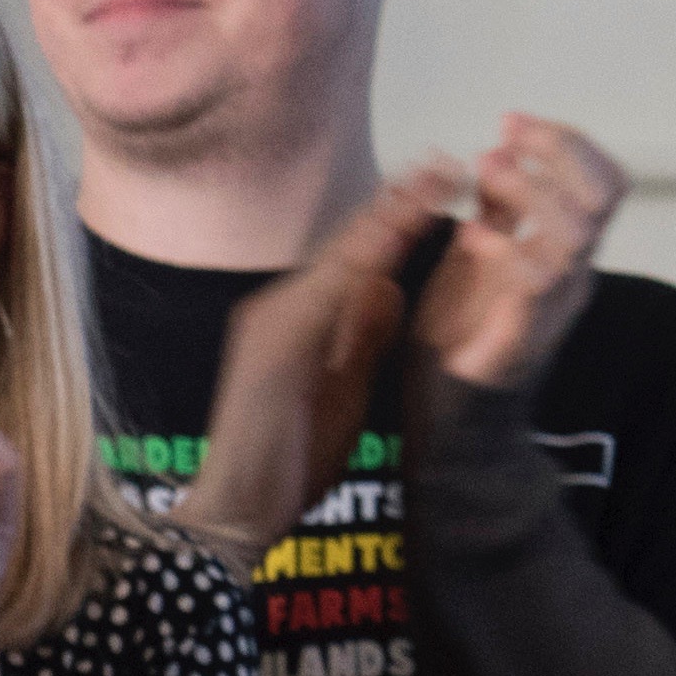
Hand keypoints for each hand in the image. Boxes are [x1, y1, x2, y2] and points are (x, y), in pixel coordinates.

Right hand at [174, 160, 461, 570]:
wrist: (233, 513)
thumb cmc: (285, 461)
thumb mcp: (342, 389)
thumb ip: (362, 337)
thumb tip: (389, 286)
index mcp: (298, 321)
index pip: (356, 261)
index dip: (397, 220)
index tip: (439, 185)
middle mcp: (278, 312)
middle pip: (346, 248)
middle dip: (396, 204)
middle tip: (443, 162)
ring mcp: (272, 327)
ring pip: (337, 264)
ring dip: (385, 221)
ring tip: (428, 184)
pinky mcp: (272, 350)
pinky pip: (323, 300)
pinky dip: (359, 267)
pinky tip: (391, 242)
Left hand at [413, 113, 623, 394]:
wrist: (455, 422)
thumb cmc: (463, 337)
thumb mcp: (475, 257)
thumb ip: (495, 211)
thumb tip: (498, 153)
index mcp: (564, 249)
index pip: (601, 179)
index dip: (566, 141)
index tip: (510, 121)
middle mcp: (574, 272)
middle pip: (604, 194)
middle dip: (557, 152)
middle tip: (504, 138)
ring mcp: (555, 305)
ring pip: (579, 231)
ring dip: (531, 191)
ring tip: (484, 174)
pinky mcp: (524, 336)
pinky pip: (538, 284)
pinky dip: (506, 248)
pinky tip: (468, 236)